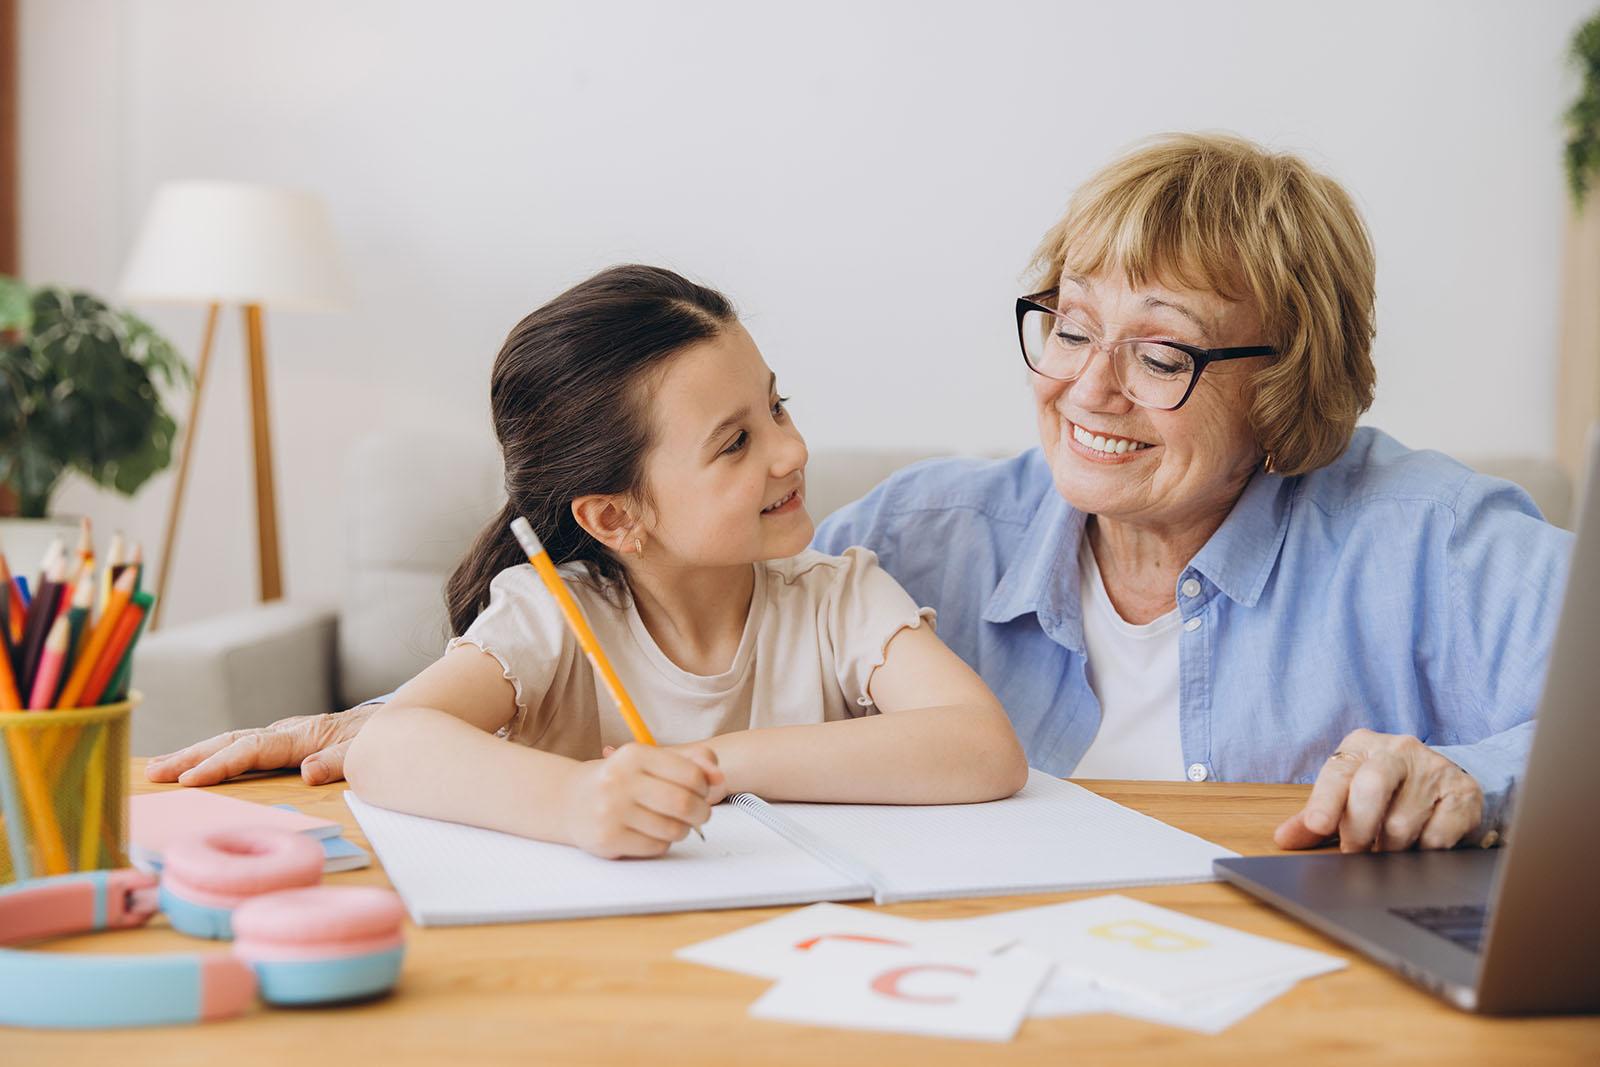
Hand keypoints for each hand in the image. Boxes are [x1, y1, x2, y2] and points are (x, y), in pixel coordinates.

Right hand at [145, 704, 378, 786]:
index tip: (190, 779)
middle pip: (232, 741)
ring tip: (159, 770)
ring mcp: (283, 735)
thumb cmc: (383, 737)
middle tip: (155, 774)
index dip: (221, 765)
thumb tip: (307, 773)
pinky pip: (243, 748)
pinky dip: (216, 755)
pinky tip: (194, 767)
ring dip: (197, 754)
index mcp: (304, 735)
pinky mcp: (284, 742)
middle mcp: (287, 732)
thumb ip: (340, 761)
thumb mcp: (370, 750)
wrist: (396, 722)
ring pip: (232, 741)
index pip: (253, 749)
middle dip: (192, 756)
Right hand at [565, 742, 721, 858]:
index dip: (705, 788)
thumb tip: (718, 777)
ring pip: (673, 830)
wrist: (569, 800)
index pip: (691, 775)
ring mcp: (611, 812)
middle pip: (684, 804)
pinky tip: (651, 833)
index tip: (701, 792)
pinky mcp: (608, 839)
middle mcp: (620, 781)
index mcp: (634, 755)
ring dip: (682, 830)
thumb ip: (691, 761)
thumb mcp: (650, 760)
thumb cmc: (619, 779)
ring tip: (673, 823)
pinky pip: (656, 848)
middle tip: (699, 814)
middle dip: (700, 813)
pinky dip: (662, 843)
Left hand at [1274, 729, 1483, 851]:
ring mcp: (1434, 768)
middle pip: (1372, 787)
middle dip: (1359, 829)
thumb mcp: (1347, 794)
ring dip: (1389, 848)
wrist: (1443, 779)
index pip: (1338, 773)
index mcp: (1360, 745)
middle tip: (1354, 854)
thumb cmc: (1384, 789)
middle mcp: (1398, 749)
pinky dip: (1422, 851)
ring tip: (1386, 851)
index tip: (1318, 826)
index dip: (1325, 802)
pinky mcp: (1464, 793)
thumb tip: (1284, 839)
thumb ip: (1315, 817)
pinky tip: (1417, 847)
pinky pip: (1437, 836)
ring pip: (1402, 821)